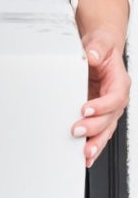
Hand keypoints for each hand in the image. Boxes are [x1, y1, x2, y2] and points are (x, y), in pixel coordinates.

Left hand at [71, 28, 130, 167]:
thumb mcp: (100, 43)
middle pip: (110, 118)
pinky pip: (98, 131)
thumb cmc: (101, 48)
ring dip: (96, 142)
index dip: (102, 105)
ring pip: (106, 129)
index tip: (86, 109)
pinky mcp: (98, 113)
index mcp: (119, 82)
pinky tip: (86, 155)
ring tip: (85, 153)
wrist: (99, 50)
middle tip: (77, 131)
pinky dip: (93, 143)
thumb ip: (98, 48)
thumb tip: (93, 55)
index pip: (115, 98)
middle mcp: (115, 98)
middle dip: (95, 127)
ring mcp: (107, 108)